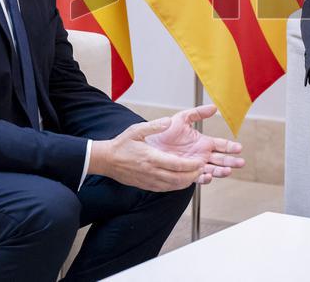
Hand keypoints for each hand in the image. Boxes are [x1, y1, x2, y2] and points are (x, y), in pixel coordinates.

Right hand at [89, 119, 205, 191]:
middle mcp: (152, 171)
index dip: (191, 165)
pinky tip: (181, 180)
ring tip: (195, 175)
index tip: (200, 161)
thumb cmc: (122, 145)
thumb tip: (168, 121)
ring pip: (173, 186)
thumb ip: (154, 126)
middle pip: (178, 178)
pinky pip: (165, 189)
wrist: (107, 160)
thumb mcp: (136, 130)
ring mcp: (149, 180)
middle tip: (202, 169)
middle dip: (193, 175)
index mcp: (151, 158)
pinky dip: (176, 186)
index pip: (177, 165)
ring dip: (186, 182)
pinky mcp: (146, 185)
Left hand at [145, 104, 245, 183]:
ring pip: (213, 169)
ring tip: (228, 171)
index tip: (239, 148)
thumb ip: (198, 113)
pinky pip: (197, 178)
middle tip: (241, 162)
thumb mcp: (182, 118)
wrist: (150, 144)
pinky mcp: (186, 173)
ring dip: (221, 171)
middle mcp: (201, 154)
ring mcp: (195, 165)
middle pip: (221, 159)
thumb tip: (214, 107)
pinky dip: (204, 178)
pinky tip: (209, 176)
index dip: (230, 147)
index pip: (221, 145)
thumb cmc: (165, 132)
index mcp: (203, 142)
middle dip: (231, 161)